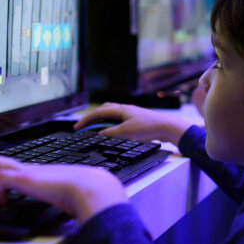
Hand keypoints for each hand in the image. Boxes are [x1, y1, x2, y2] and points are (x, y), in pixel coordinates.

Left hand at [0, 156, 126, 222]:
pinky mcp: (24, 179)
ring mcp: (28, 173)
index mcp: (43, 176)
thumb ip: (65, 207)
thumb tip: (69, 222)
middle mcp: (33, 171)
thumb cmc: (91, 197)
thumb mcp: (72, 202)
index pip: (14, 170)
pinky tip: (1, 206)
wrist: (95, 190)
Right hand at [73, 102, 192, 145]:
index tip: (76, 128)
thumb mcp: (126, 132)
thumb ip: (111, 133)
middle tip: (83, 127)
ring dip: (100, 119)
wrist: (167, 127)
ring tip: (94, 127)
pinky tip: (111, 129)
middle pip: (102, 109)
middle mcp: (124, 108)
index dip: (85, 120)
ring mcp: (130, 112)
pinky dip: (109, 122)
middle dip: (91, 118)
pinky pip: (117, 117)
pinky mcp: (135, 118)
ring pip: (110, 112)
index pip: (97, 113)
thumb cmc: (148, 128)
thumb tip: (99, 135)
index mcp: (120, 109)